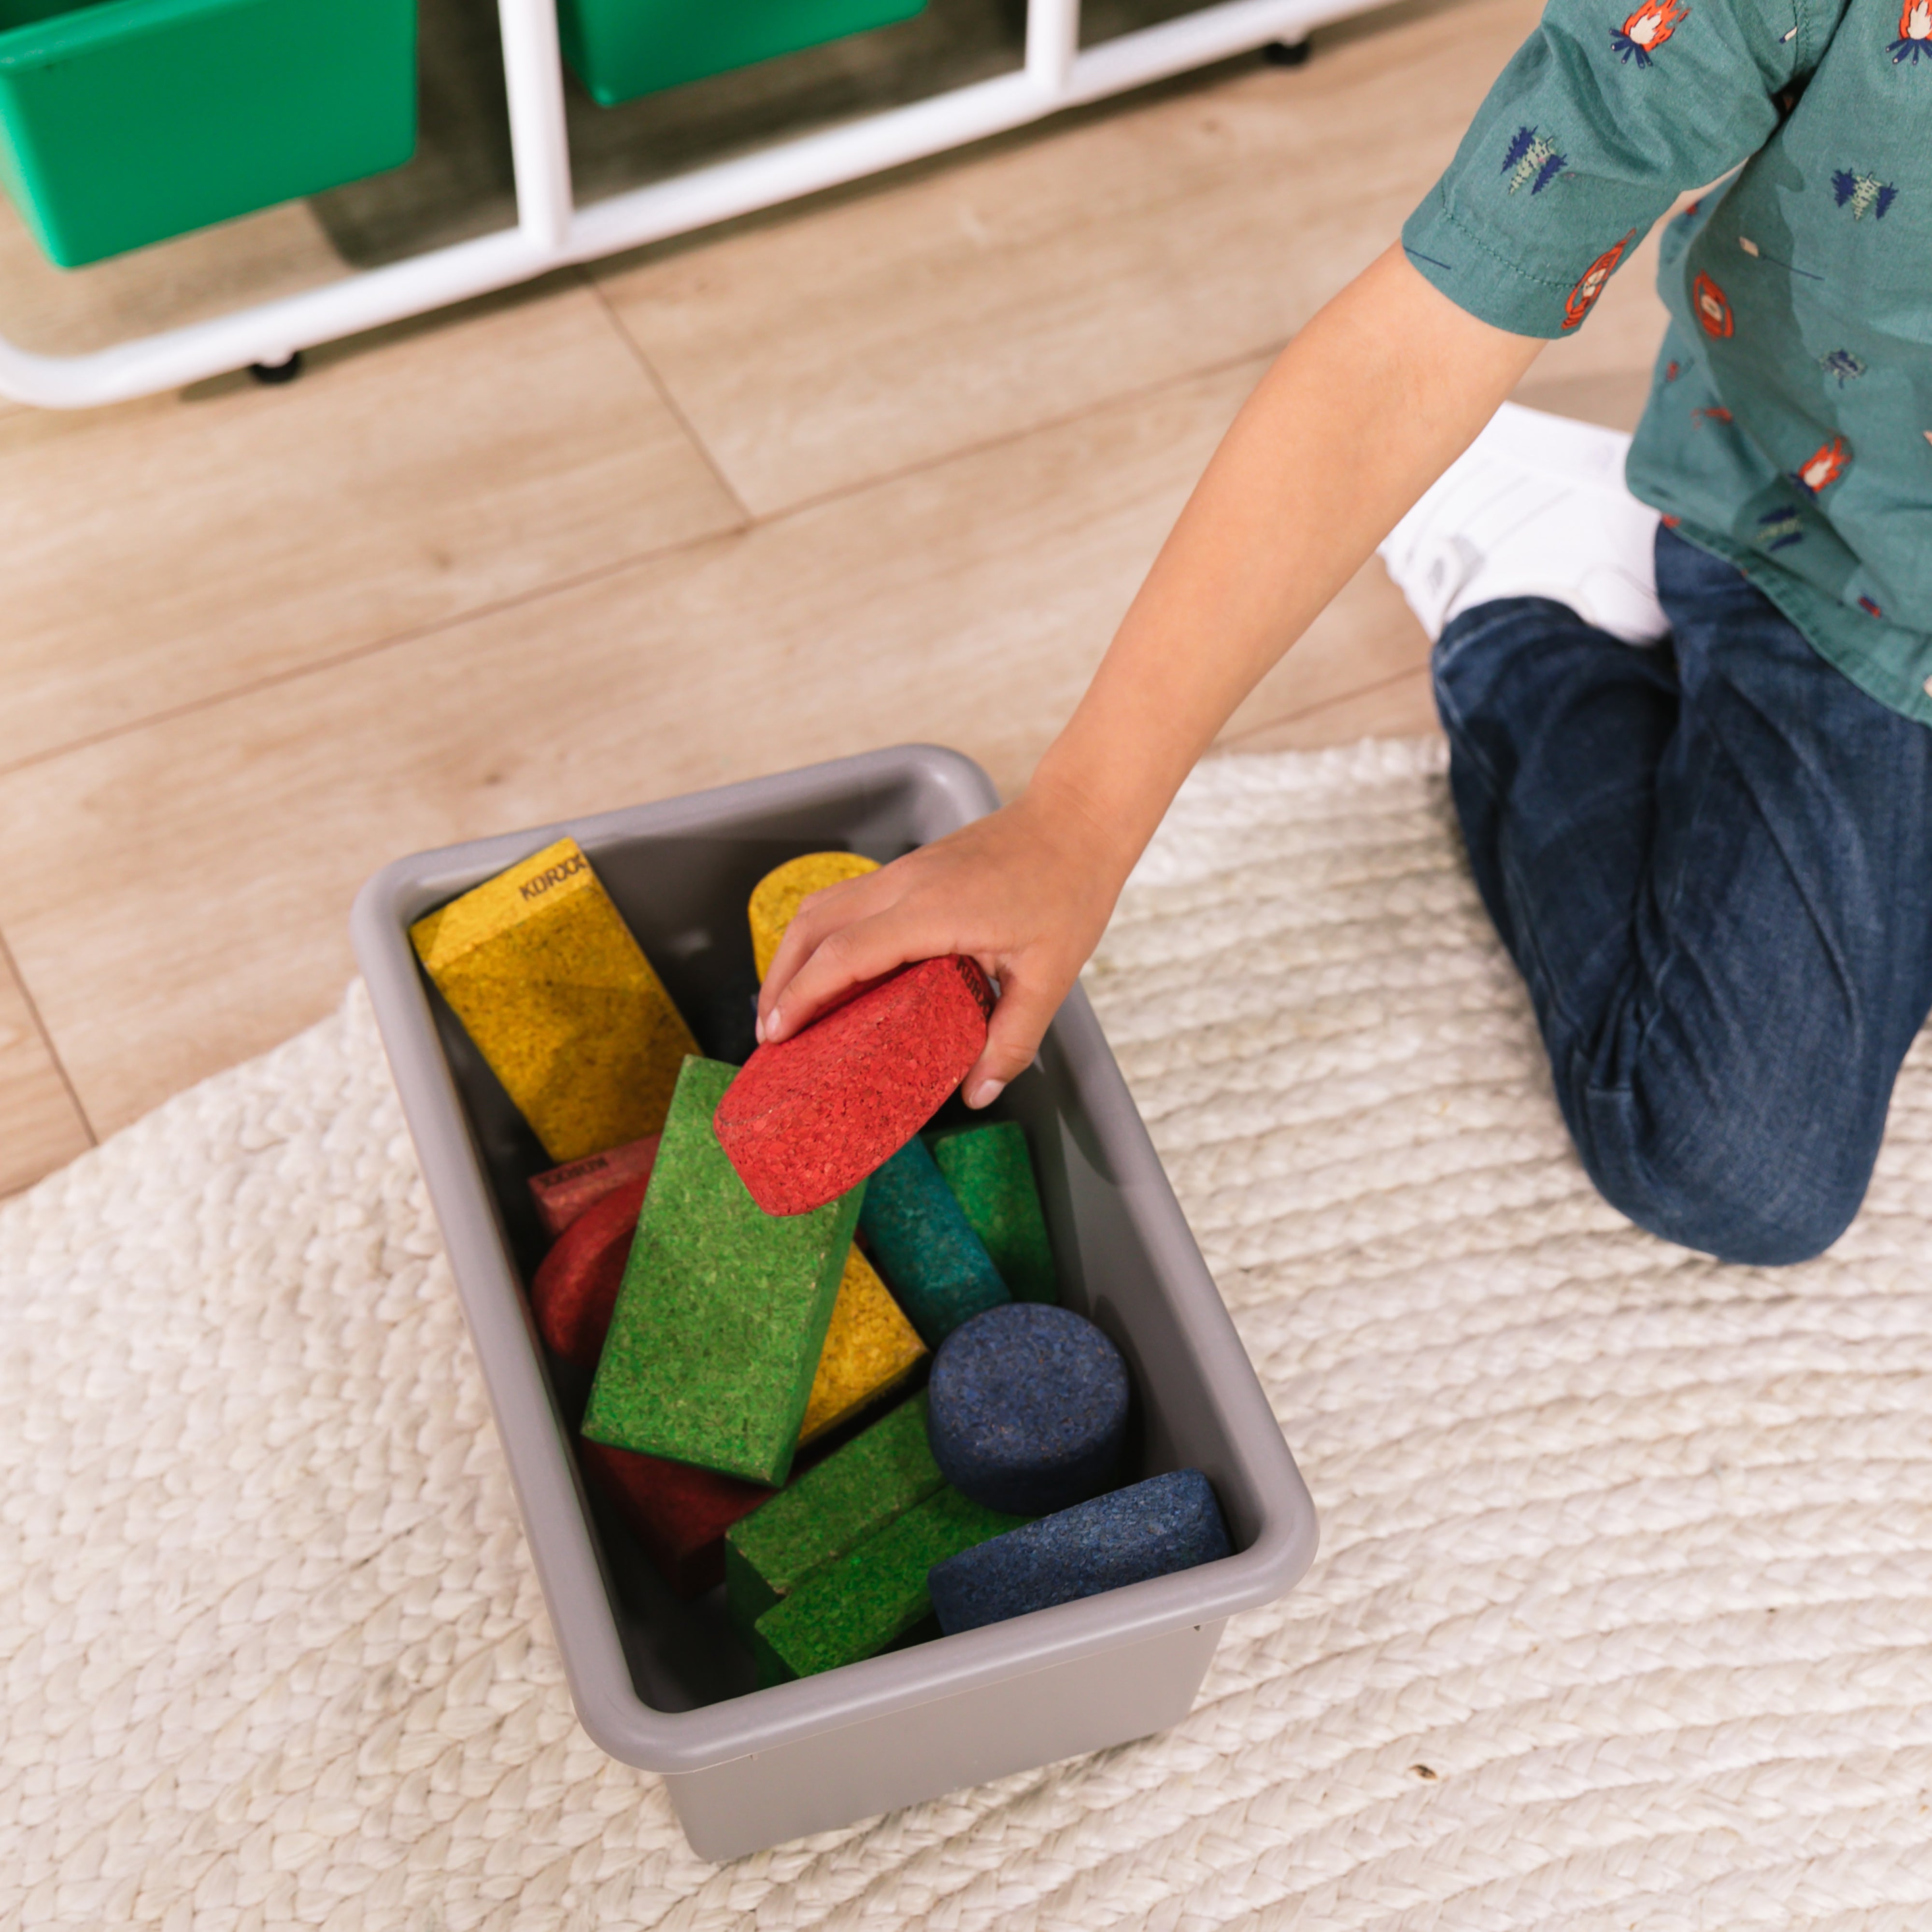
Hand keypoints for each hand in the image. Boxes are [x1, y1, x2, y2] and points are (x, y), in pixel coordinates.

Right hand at [755, 779, 1129, 1107]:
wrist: (1076, 819)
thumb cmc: (1067, 889)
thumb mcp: (1052, 976)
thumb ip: (1013, 1038)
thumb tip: (980, 1092)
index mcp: (932, 911)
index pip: (844, 954)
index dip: (803, 995)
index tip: (778, 1034)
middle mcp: (904, 883)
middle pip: (812, 925)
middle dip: (780, 980)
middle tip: (771, 1034)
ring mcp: (903, 870)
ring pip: (822, 906)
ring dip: (794, 954)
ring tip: (787, 1005)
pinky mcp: (910, 868)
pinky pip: (846, 900)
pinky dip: (822, 936)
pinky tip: (831, 970)